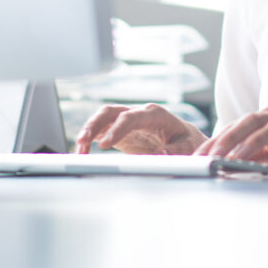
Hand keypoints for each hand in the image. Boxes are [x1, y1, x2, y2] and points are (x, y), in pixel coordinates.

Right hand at [73, 103, 205, 154]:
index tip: (104, 144)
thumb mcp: (187, 146)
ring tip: (79, 149)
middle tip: (82, 141)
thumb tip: (160, 155)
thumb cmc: (187, 141)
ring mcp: (128, 120)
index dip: (116, 129)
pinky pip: (102, 130)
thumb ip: (175, 151)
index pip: (131, 117)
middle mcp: (138, 113)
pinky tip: (83, 151)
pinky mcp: (121, 131)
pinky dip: (90, 139)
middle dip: (94, 124)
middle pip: (111, 111)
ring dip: (88, 131)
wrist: (185, 138)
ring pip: (103, 118)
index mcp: (154, 114)